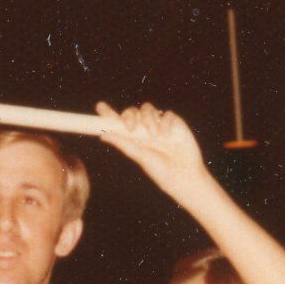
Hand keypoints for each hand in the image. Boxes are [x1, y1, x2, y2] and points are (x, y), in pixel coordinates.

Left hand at [92, 101, 209, 198]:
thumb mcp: (140, 157)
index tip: (100, 107)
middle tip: (131, 127)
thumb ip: (123, 143)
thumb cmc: (161, 171)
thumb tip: (102, 134)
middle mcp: (145, 130)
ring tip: (154, 135)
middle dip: (129, 115)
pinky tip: (166, 135)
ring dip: (148, 119)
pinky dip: (164, 122)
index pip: (119, 123)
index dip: (109, 114)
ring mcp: (159, 125)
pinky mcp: (174, 123)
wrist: (184, 175)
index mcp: (134, 138)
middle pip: (132, 112)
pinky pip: (166, 114)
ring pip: (148, 109)